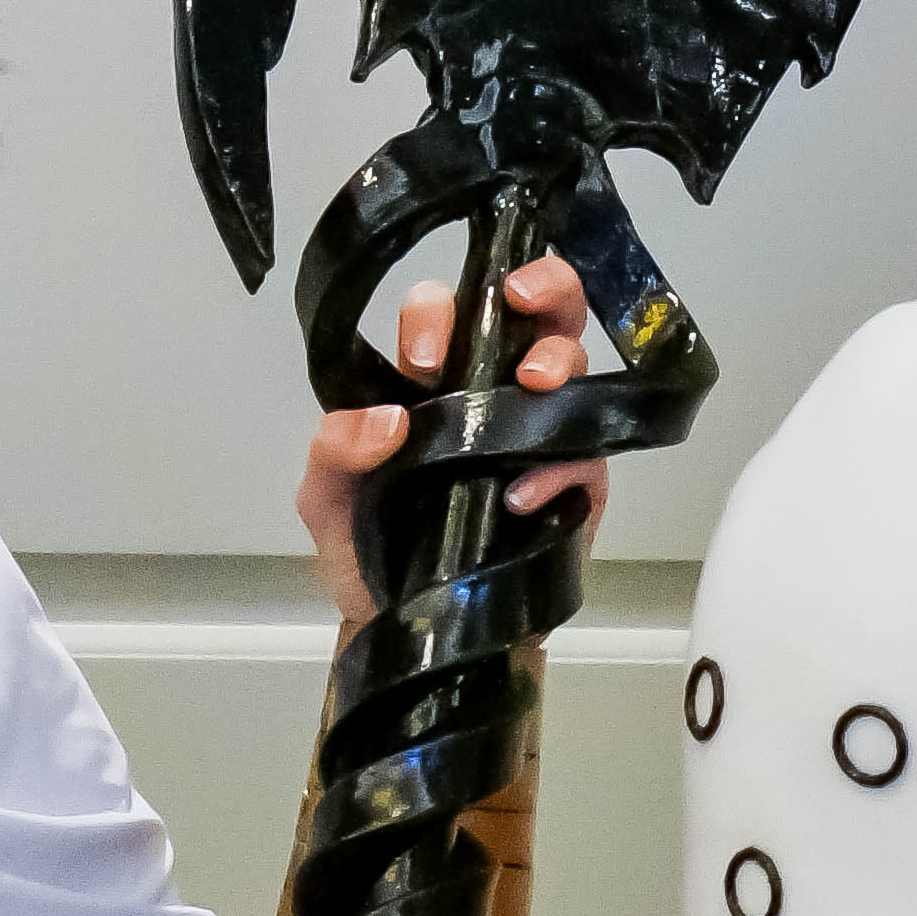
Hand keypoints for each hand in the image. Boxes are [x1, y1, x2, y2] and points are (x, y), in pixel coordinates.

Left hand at [294, 258, 609, 630]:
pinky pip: (590, 452)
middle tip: (523, 300)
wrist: (414, 630)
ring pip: (575, 362)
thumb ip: (333, 453)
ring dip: (561, 358)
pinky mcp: (577, 484)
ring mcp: (540, 432)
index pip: (445, 312)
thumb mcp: (326, 502)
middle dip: (543, 285)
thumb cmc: (368, 552)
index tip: (422, 356)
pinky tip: (521, 495)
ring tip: (534, 386)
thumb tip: (386, 421)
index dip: (438, 315)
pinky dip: (562, 463)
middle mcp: (492, 390)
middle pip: (538, 308)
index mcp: (431, 379)